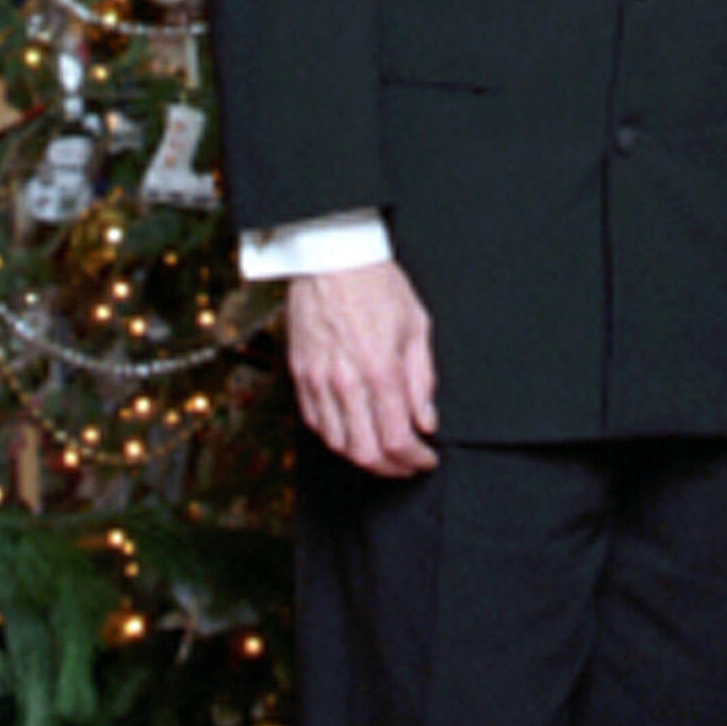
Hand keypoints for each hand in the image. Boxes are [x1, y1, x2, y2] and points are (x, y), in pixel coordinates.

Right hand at [285, 260, 439, 475]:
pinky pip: (314, 423)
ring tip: (383, 453)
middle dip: (392, 469)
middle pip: (365, 453)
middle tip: (408, 464)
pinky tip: (353, 432)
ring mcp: (317, 381)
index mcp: (380, 370)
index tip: (426, 458)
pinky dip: (336, 437)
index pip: (397, 439)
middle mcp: (346, 382)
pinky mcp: (299, 375)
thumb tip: (426, 420)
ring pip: (337, 444)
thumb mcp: (417, 326)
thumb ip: (422, 379)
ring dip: (363, 458)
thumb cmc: (377, 284)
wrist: (331, 256)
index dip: (415, 459)